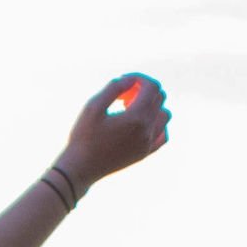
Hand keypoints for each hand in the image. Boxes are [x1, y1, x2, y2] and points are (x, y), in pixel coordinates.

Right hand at [55, 73, 171, 194]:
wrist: (81, 168)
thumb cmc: (83, 136)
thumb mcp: (93, 106)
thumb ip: (113, 88)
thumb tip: (130, 80)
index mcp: (136, 117)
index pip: (152, 87)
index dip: (139, 78)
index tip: (123, 80)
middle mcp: (148, 130)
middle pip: (159, 98)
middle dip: (143, 90)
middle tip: (122, 94)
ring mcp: (149, 143)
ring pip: (164, 115)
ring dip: (151, 106)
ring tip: (129, 109)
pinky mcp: (146, 153)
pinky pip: (163, 134)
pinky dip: (156, 124)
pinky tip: (139, 124)